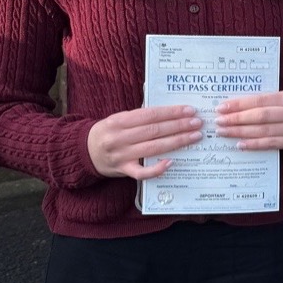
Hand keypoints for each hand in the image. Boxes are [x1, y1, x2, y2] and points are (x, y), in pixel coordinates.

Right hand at [87, 105, 202, 179]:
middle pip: (154, 131)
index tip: (189, 110)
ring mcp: (121, 156)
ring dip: (176, 142)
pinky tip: (172, 162)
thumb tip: (170, 113)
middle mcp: (119, 138)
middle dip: (178, 126)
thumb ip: (139, 117)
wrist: (84, 152)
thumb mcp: (118, 120)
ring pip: (152, 148)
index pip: (149, 115)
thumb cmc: (108, 133)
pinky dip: (157, 168)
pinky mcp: (123, 171)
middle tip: (197, 123)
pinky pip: (142, 173)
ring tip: (194, 136)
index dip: (171, 112)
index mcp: (118, 121)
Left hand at [215, 91, 282, 152]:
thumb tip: (235, 106)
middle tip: (219, 122)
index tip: (222, 107)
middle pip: (261, 116)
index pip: (260, 100)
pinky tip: (240, 144)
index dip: (240, 104)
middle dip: (237, 119)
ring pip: (263, 131)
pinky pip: (270, 144)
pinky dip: (254, 144)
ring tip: (224, 133)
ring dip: (241, 132)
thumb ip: (266, 102)